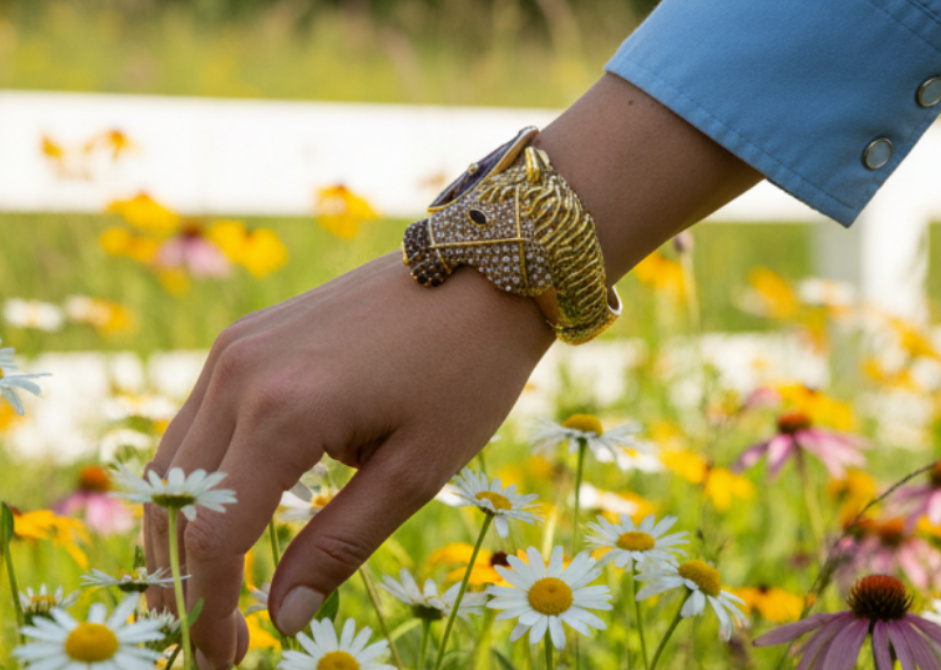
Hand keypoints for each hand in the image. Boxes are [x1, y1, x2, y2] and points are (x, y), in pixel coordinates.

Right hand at [143, 251, 552, 667]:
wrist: (480, 272)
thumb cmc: (466, 371)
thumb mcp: (417, 471)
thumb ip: (341, 545)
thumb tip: (284, 619)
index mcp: (284, 412)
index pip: (211, 537)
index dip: (206, 611)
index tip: (224, 661)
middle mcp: (239, 374)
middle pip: (172, 503)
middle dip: (183, 582)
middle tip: (221, 639)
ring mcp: (234, 348)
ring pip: (172, 462)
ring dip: (181, 533)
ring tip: (214, 589)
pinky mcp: (244, 338)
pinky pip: (196, 422)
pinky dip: (197, 480)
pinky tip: (227, 514)